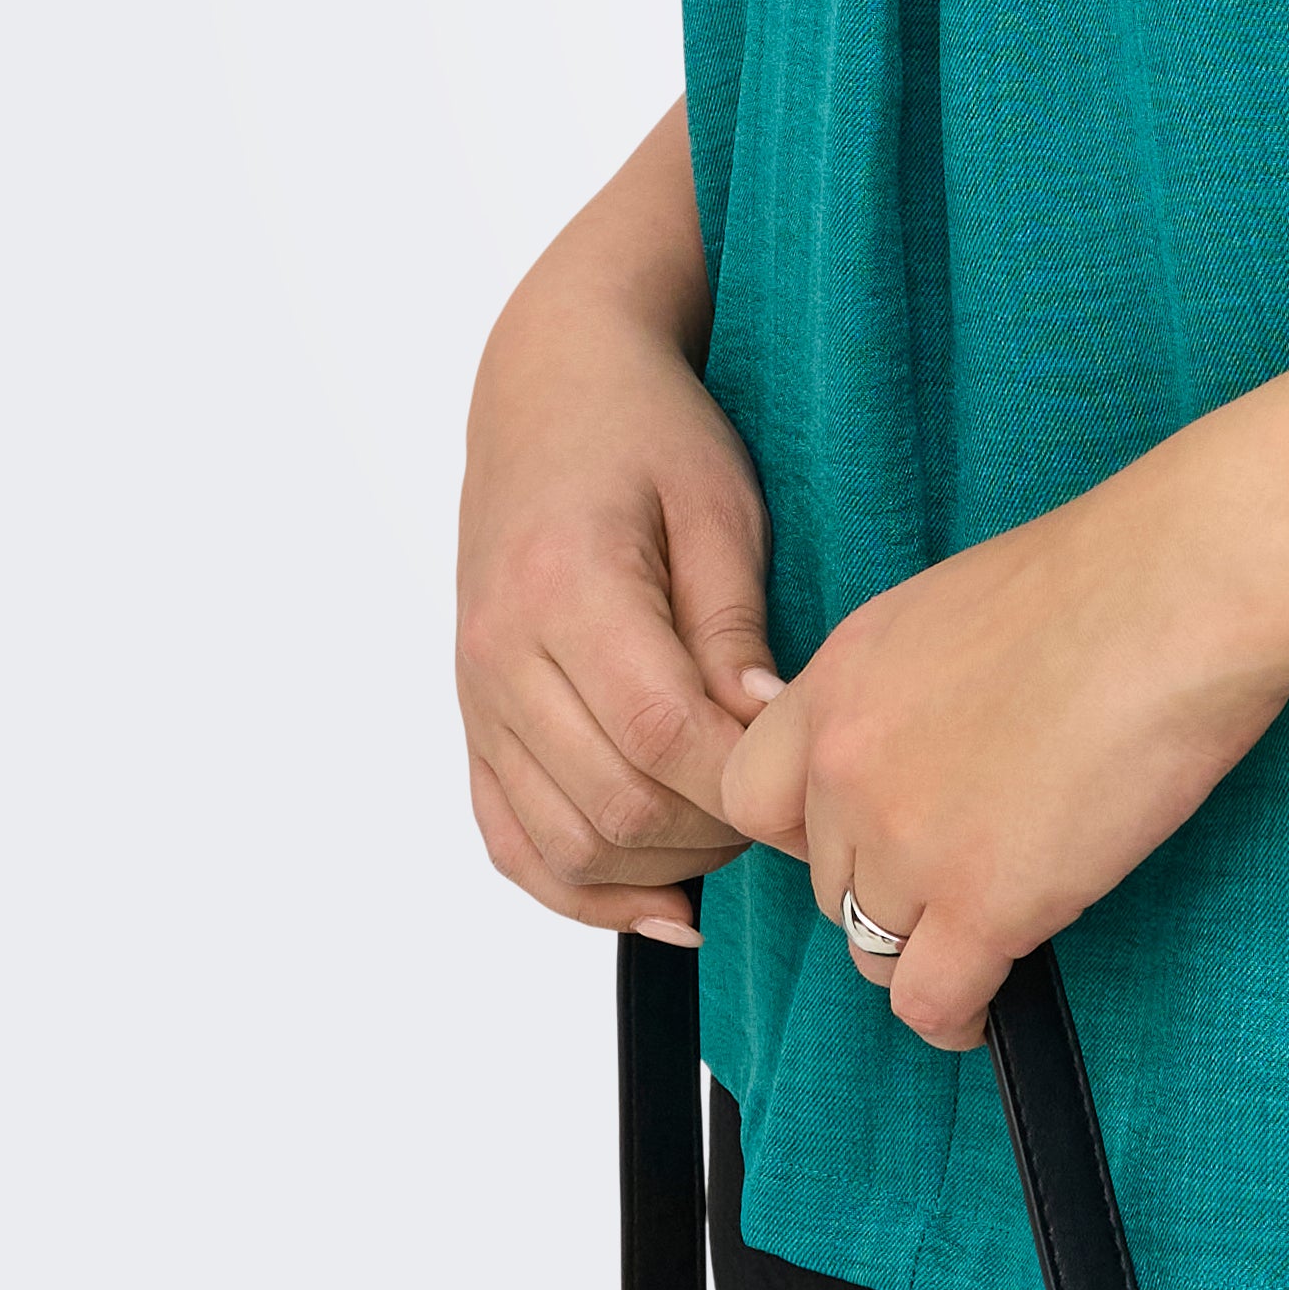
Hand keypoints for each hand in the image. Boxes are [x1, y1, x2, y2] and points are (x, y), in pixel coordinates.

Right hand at [458, 230, 780, 944]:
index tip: (816, 789)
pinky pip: (510, 840)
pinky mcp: (473, 720)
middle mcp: (500, 654)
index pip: (659, 732)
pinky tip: (660, 901)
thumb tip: (766, 729)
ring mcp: (474, 695)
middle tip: (789, 811)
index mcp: (565, 587)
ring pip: (561, 842)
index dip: (743, 784)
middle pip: (611, 804)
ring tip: (737, 839)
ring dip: (659, 870)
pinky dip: (580, 889)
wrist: (549, 388)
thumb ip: (733, 620)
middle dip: (713, 831)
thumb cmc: (648, 430)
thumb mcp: (719, 500)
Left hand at [718, 459, 1288, 1049]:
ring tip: (978, 941)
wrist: (1177, 590)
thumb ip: (908, 684)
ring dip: (923, 949)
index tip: (865, 837)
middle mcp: (848, 762)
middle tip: (959, 874)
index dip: (812, 831)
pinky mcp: (980, 901)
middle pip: (826, 880)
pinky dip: (954, 1018)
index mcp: (841, 679)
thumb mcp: (958, 606)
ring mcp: (906, 838)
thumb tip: (928, 736)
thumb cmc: (1109, 577)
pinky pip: (929, 1001)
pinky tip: (982, 1012)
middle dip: (885, 887)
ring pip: (871, 947)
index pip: (755, 798)